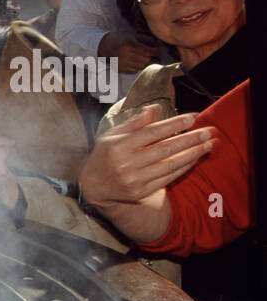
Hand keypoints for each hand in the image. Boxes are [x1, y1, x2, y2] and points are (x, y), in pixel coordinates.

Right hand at [78, 105, 214, 209]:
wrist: (93, 186)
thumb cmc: (104, 156)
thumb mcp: (111, 136)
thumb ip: (133, 123)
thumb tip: (153, 109)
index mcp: (119, 146)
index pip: (151, 133)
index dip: (173, 125)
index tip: (192, 118)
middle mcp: (127, 163)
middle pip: (164, 149)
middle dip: (189, 139)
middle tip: (207, 132)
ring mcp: (134, 179)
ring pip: (170, 164)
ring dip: (192, 154)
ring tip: (208, 145)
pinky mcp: (141, 191)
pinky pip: (168, 178)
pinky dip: (184, 167)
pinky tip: (195, 158)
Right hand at [99, 31, 163, 73]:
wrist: (106, 46)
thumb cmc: (123, 39)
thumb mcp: (135, 36)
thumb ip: (148, 40)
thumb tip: (160, 45)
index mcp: (130, 44)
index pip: (148, 51)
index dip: (157, 51)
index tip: (160, 50)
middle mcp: (125, 54)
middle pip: (146, 59)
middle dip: (150, 56)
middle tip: (150, 52)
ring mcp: (122, 62)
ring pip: (141, 65)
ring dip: (144, 61)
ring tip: (139, 56)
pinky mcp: (120, 68)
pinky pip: (135, 70)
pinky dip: (137, 66)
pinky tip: (132, 60)